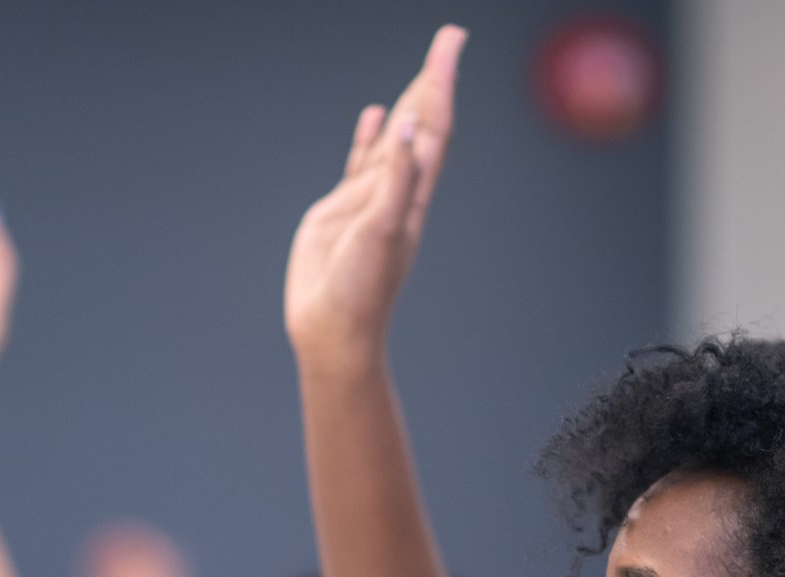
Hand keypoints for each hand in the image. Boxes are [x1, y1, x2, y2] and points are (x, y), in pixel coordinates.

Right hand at [284, 25, 463, 371]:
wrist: (334, 330)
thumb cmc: (361, 290)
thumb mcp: (383, 231)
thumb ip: (396, 178)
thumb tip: (409, 126)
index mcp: (412, 193)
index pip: (434, 126)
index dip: (441, 83)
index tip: (450, 44)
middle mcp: (397, 190)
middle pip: (422, 123)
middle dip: (433, 79)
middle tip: (448, 38)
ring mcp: (370, 199)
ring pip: (394, 139)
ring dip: (409, 102)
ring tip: (422, 70)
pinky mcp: (343, 211)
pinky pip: (361, 163)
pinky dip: (372, 136)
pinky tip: (377, 115)